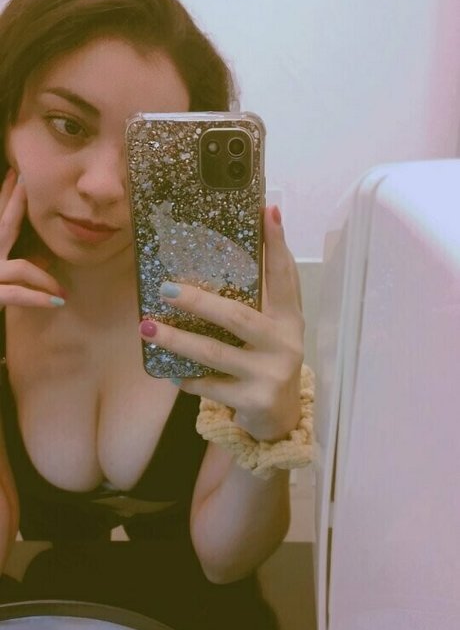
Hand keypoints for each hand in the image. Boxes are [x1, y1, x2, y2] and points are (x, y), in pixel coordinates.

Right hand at [0, 168, 65, 308]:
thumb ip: (16, 267)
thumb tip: (45, 260)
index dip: (6, 196)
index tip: (18, 175)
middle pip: (3, 225)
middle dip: (16, 202)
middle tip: (27, 180)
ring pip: (22, 268)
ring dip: (45, 280)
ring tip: (61, 292)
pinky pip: (17, 295)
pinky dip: (38, 298)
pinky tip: (55, 302)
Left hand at [139, 205, 304, 441]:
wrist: (281, 419)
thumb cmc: (267, 361)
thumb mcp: (271, 329)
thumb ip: (258, 298)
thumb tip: (225, 253)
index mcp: (289, 318)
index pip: (284, 276)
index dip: (276, 244)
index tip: (267, 211)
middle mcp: (285, 343)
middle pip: (238, 316)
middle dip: (199, 301)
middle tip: (165, 288)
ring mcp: (270, 374)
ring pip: (215, 353)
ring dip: (177, 340)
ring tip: (147, 327)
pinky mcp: (254, 400)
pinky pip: (208, 386)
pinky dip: (185, 378)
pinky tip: (168, 371)